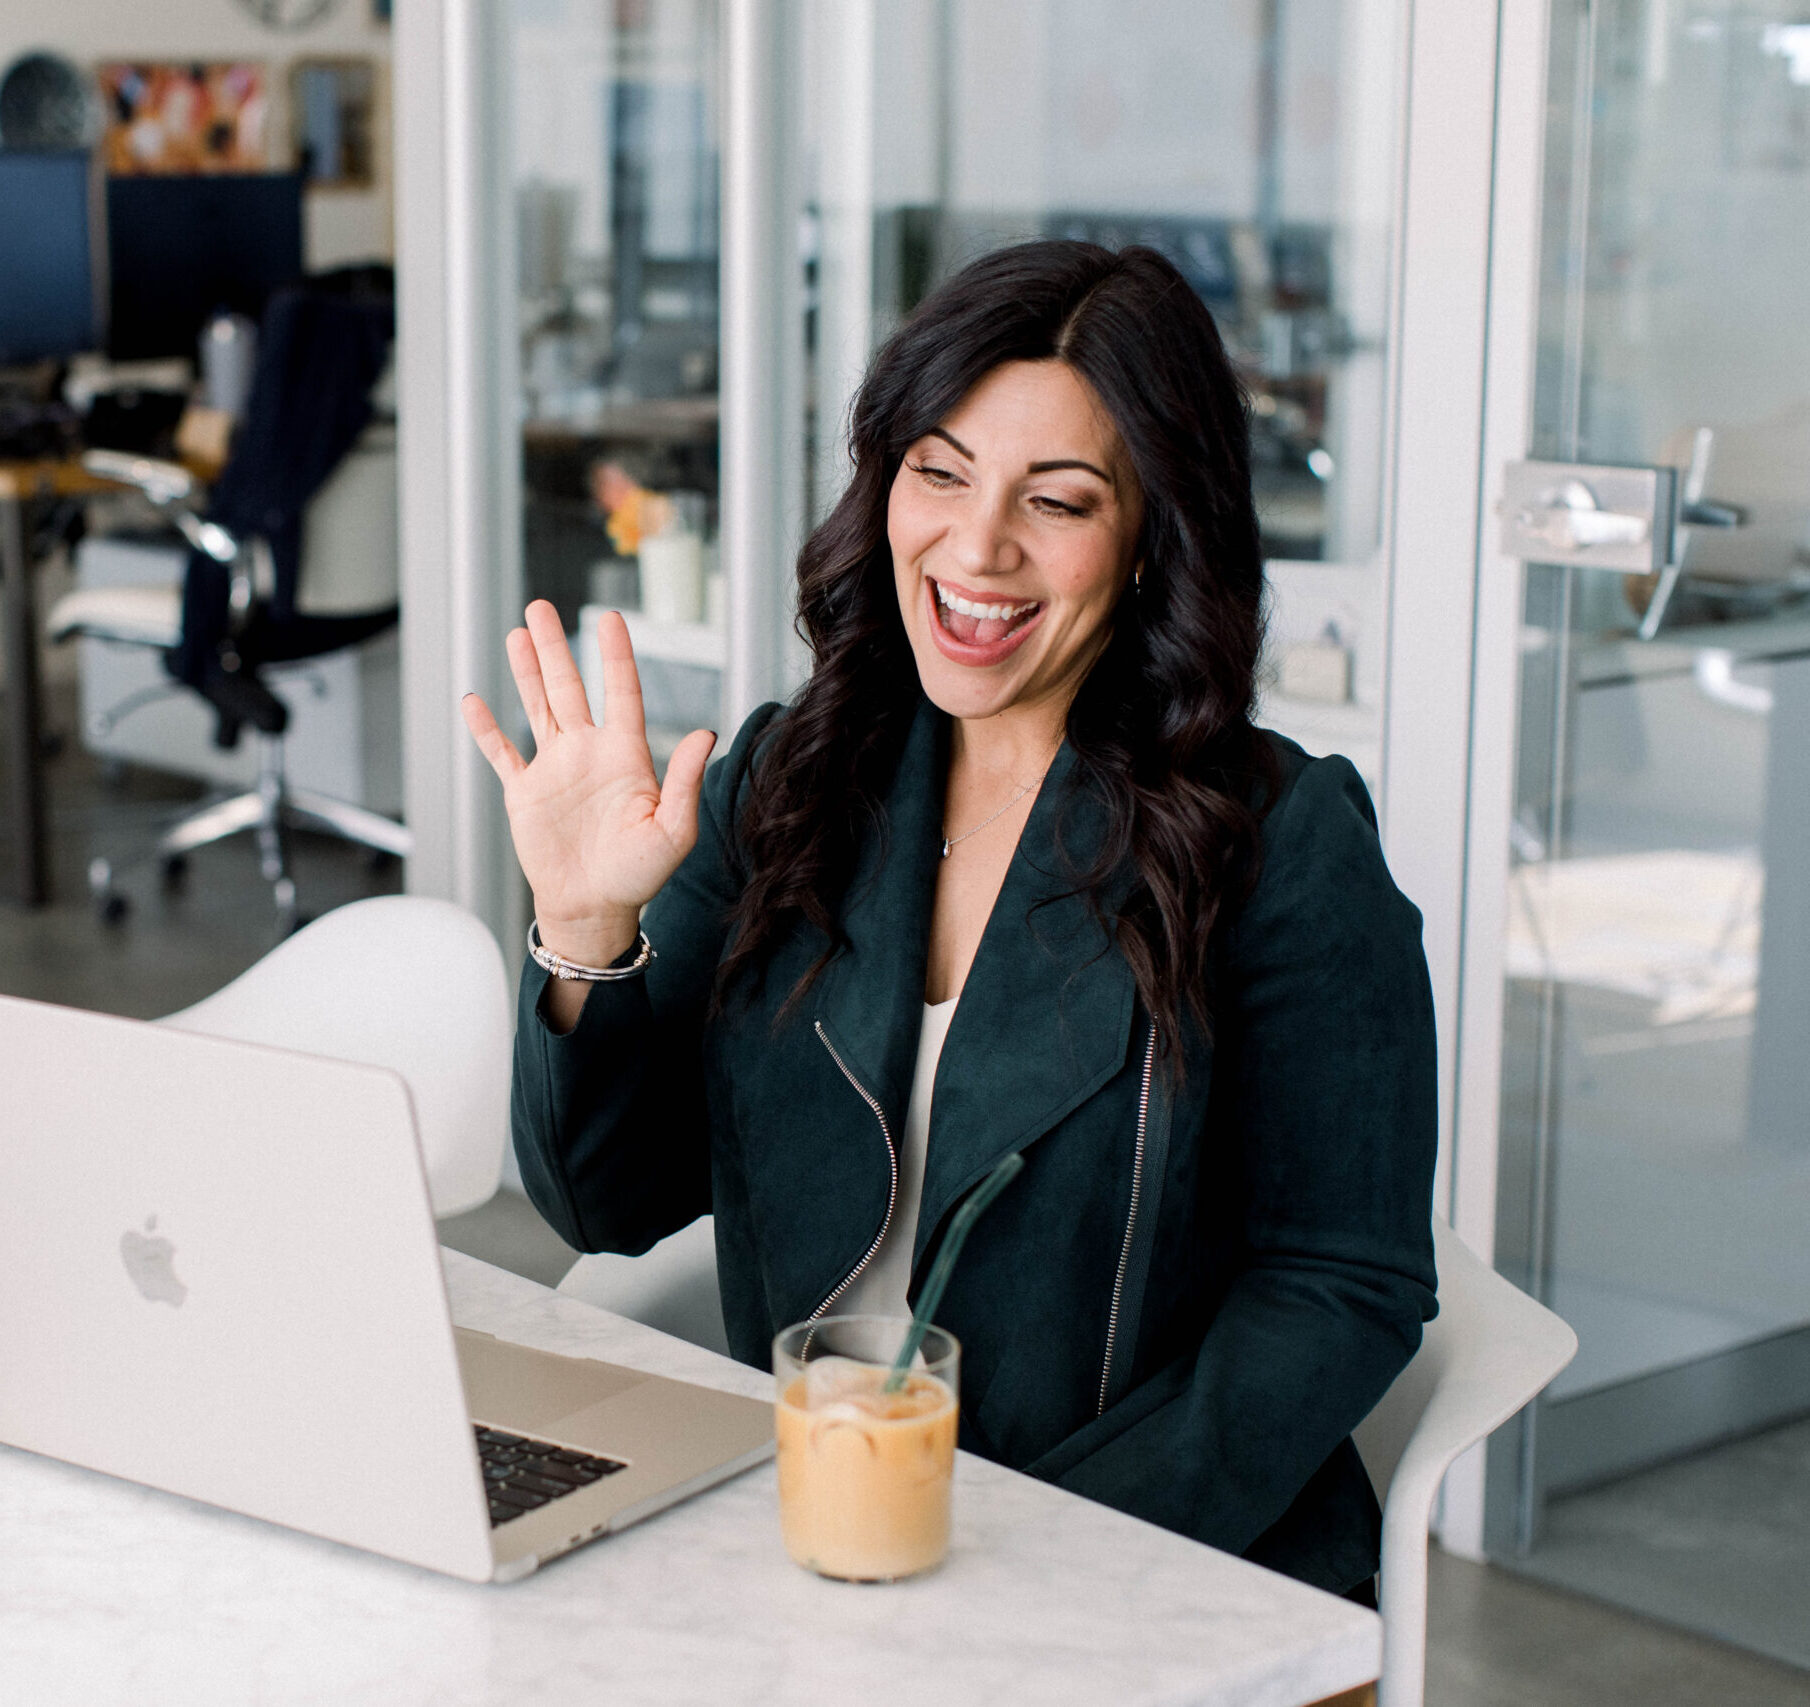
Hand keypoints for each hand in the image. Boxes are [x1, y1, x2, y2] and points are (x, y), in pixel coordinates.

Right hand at [461, 602, 715, 964]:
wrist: (594, 908)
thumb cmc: (639, 876)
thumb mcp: (672, 831)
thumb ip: (685, 781)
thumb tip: (705, 733)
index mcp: (625, 756)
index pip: (621, 692)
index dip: (615, 655)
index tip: (610, 617)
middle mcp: (588, 752)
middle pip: (570, 686)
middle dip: (556, 648)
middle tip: (542, 606)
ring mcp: (554, 769)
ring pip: (537, 706)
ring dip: (526, 671)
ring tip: (518, 633)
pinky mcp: (525, 792)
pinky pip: (502, 753)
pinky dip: (486, 729)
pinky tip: (474, 700)